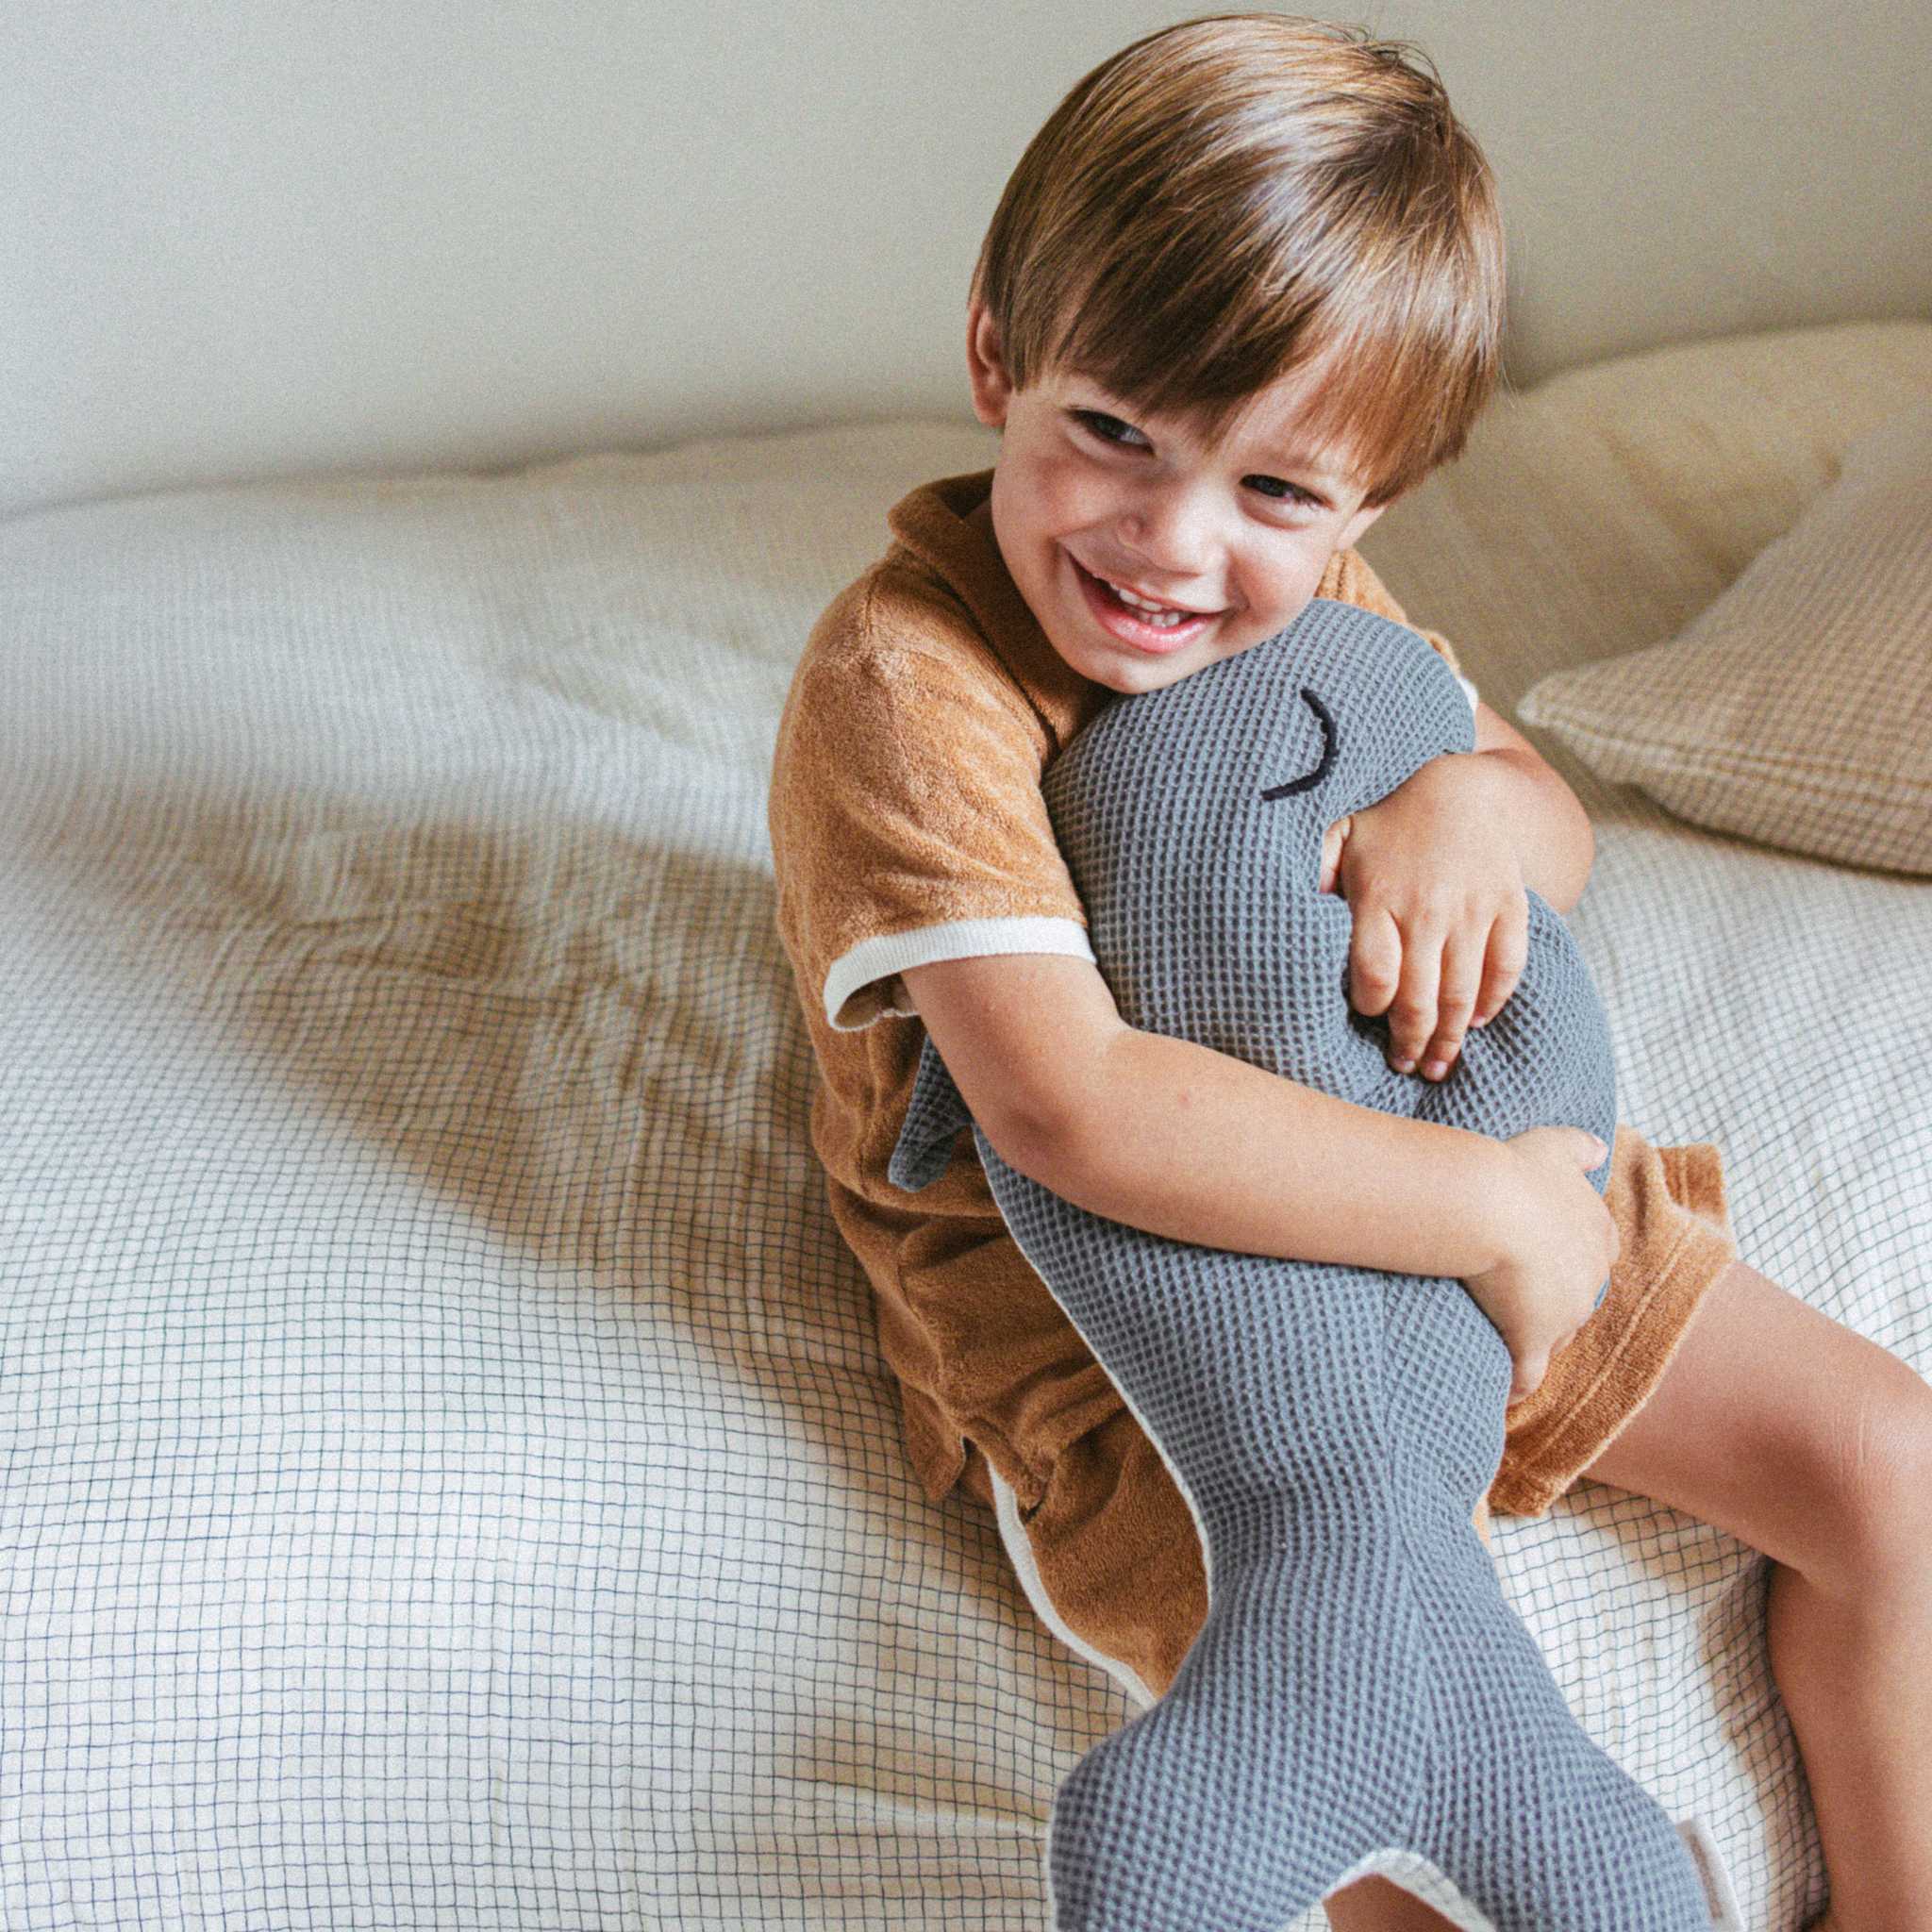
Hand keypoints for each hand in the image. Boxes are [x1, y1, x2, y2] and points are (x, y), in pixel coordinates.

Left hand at [1320, 753, 1529, 1081]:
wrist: (1462, 788)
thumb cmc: (1388, 823)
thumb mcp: (1339, 838)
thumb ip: (1311, 876)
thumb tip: (1273, 909)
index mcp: (1378, 897)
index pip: (1374, 976)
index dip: (1370, 1008)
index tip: (1366, 1019)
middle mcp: (1427, 909)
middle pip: (1420, 998)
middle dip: (1411, 1043)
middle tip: (1404, 1066)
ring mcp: (1472, 910)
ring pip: (1462, 993)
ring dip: (1450, 1038)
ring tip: (1437, 1064)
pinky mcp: (1509, 906)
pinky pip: (1507, 968)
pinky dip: (1493, 1001)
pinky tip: (1476, 1021)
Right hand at [1463, 1126, 1618, 1401]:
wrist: (1488, 1204)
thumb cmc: (1516, 1171)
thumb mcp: (1553, 1145)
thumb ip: (1580, 1147)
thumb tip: (1601, 1147)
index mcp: (1597, 1233)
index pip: (1597, 1254)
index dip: (1571, 1261)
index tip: (1547, 1261)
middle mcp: (1590, 1278)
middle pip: (1577, 1301)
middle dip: (1554, 1306)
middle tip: (1517, 1303)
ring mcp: (1564, 1314)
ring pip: (1556, 1339)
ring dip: (1534, 1344)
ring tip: (1503, 1347)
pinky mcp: (1532, 1341)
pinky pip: (1526, 1376)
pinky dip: (1516, 1388)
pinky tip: (1501, 1396)